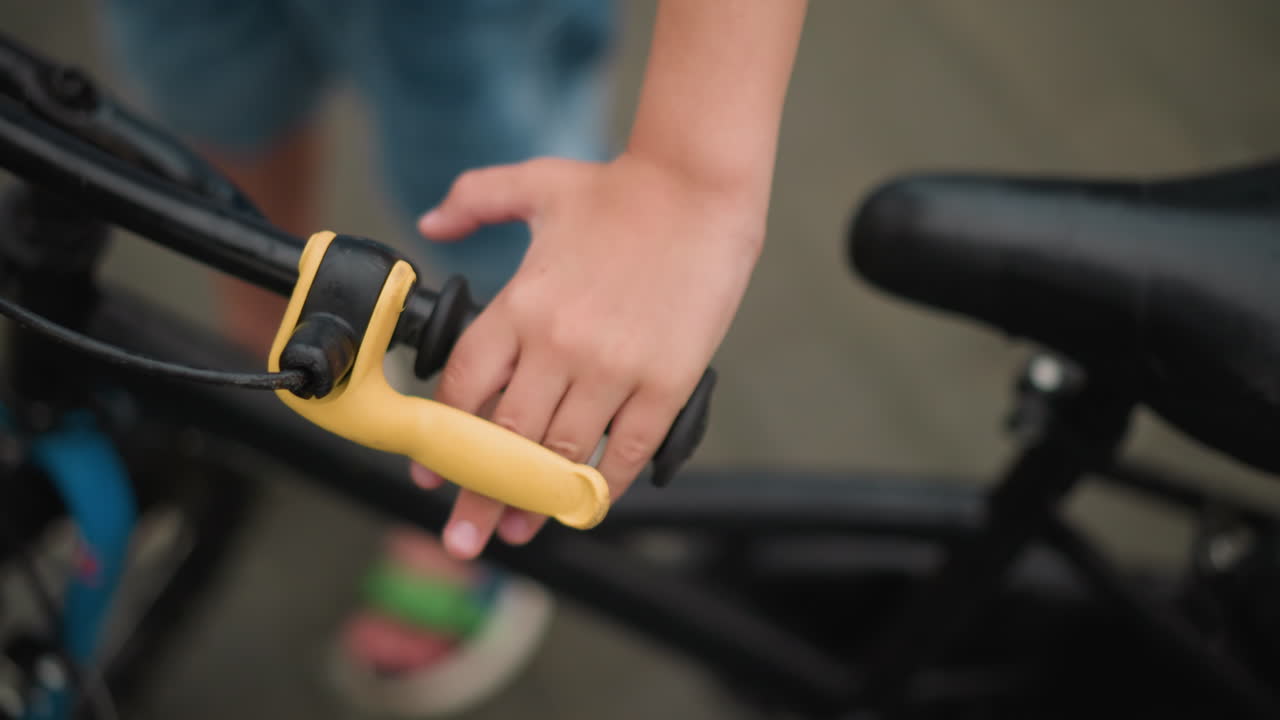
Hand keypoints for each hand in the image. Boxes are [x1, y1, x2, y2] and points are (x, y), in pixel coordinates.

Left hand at [412, 152, 763, 558]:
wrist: (700, 187)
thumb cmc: (620, 188)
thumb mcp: (536, 183)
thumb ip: (474, 199)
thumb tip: (430, 221)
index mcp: (521, 303)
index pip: (466, 387)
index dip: (443, 437)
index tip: (430, 471)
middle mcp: (558, 343)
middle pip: (503, 437)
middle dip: (476, 493)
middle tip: (461, 536)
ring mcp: (613, 367)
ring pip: (559, 454)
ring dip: (532, 502)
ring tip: (514, 534)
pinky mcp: (664, 382)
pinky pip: (625, 452)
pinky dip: (600, 486)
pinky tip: (583, 504)